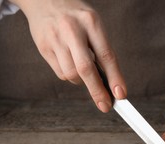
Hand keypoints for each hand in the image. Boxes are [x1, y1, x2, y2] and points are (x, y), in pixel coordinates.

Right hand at [10, 0, 126, 111]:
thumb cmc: (75, 16)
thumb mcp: (93, 24)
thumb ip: (101, 49)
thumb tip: (110, 83)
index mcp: (91, 22)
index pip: (106, 55)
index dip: (115, 78)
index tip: (121, 95)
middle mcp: (72, 30)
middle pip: (85, 69)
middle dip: (97, 91)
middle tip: (105, 105)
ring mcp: (56, 39)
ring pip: (71, 75)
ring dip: (81, 81)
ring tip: (83, 71)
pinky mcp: (43, 48)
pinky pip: (60, 73)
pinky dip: (69, 76)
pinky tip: (70, 63)